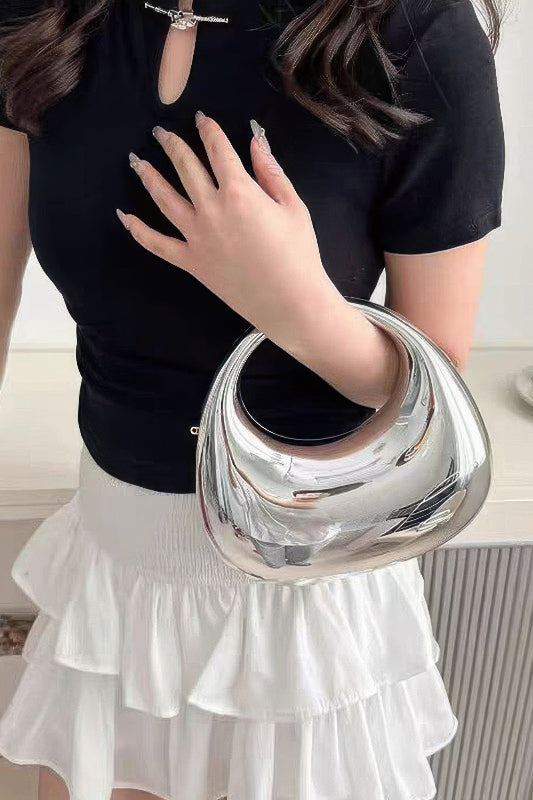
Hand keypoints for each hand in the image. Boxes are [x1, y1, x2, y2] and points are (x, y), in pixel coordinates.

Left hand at [116, 112, 341, 355]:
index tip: (200, 118)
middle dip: (171, 145)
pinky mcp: (190, 262)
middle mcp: (211, 209)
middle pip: (185, 168)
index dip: (208, 130)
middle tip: (159, 132)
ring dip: (149, 176)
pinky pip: (157, 244)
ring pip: (164, 199)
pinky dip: (138, 230)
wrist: (290, 302)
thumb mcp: (293, 206)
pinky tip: (123, 216)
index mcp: (239, 191)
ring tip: (137, 161)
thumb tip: (254, 141)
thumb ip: (271, 171)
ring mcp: (196, 236)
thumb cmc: (298, 254)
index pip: (218, 150)